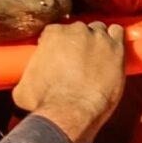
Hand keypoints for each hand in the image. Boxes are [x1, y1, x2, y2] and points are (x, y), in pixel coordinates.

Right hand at [12, 21, 128, 142]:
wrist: (69, 113)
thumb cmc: (45, 102)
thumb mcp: (23, 88)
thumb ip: (26, 77)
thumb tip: (25, 82)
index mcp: (52, 35)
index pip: (56, 32)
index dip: (59, 45)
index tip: (61, 57)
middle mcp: (76, 30)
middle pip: (79, 30)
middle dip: (79, 42)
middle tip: (79, 60)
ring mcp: (98, 38)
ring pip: (100, 30)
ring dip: (98, 40)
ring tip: (97, 57)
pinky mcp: (116, 48)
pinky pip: (118, 33)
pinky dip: (115, 39)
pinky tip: (113, 52)